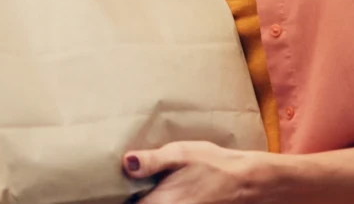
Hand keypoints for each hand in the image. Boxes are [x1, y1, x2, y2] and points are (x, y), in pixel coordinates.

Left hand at [123, 141, 272, 203]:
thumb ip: (152, 161)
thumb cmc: (211, 163)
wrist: (244, 181)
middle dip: (131, 197)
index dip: (119, 198)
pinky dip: (157, 198)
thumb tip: (125, 162)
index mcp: (162, 202)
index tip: (108, 188)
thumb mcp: (180, 154)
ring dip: (143, 197)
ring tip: (135, 186)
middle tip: (120, 184)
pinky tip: (154, 188)